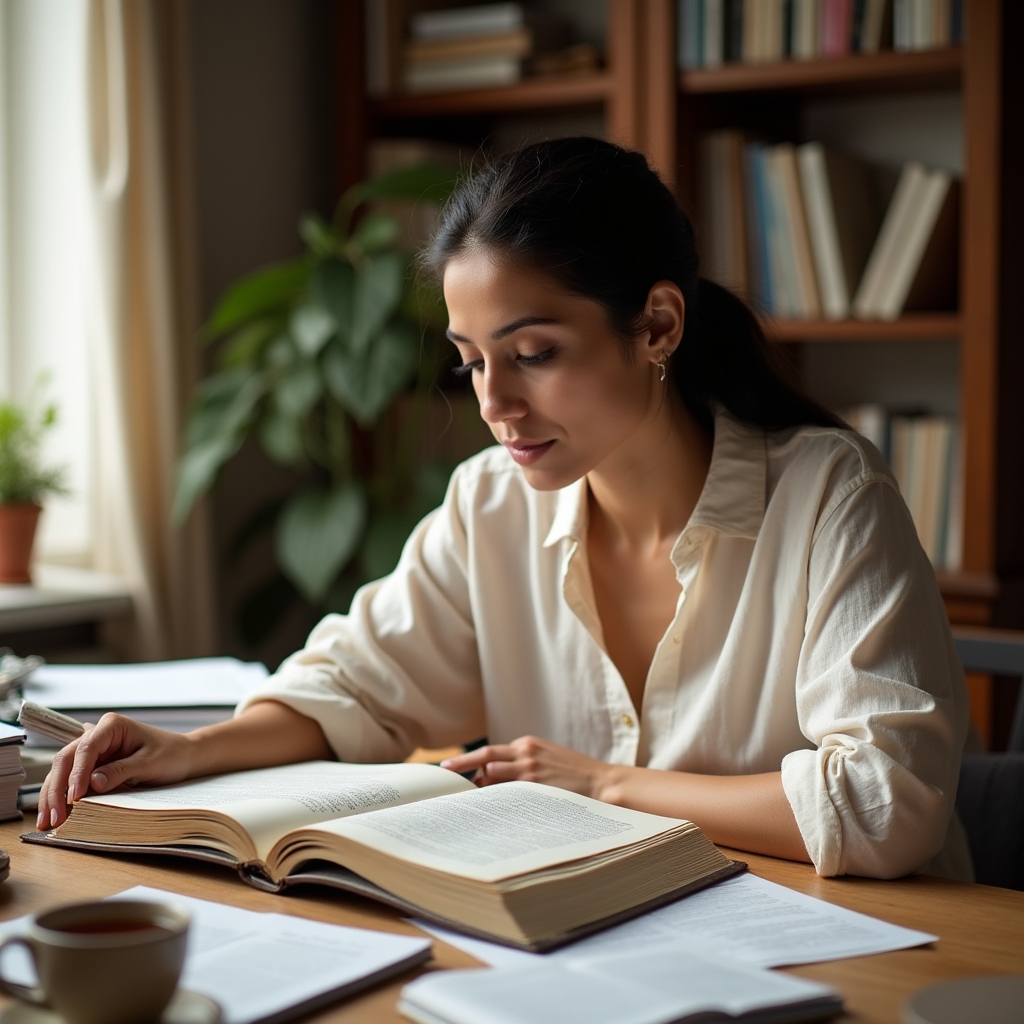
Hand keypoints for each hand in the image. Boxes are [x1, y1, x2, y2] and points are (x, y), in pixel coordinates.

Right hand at [37, 714, 194, 829]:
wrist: (183, 756)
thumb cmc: (171, 754)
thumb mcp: (150, 763)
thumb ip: (121, 771)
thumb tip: (92, 784)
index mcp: (111, 726)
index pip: (86, 749)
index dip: (76, 774)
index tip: (74, 798)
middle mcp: (96, 735)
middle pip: (66, 760)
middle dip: (57, 789)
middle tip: (54, 817)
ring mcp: (92, 751)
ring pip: (62, 771)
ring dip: (53, 796)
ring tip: (47, 822)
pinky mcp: (92, 766)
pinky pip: (71, 781)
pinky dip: (62, 797)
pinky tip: (55, 815)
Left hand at [441, 736, 612, 800]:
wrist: (602, 783)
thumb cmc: (576, 775)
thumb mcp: (548, 758)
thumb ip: (524, 763)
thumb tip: (494, 777)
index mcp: (528, 744)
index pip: (491, 752)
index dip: (469, 761)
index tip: (450, 767)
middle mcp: (526, 753)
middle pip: (486, 758)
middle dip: (464, 766)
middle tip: (446, 774)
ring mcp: (530, 769)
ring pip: (492, 775)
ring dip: (478, 787)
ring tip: (466, 800)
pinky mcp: (536, 785)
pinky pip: (506, 792)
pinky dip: (494, 797)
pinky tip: (486, 808)